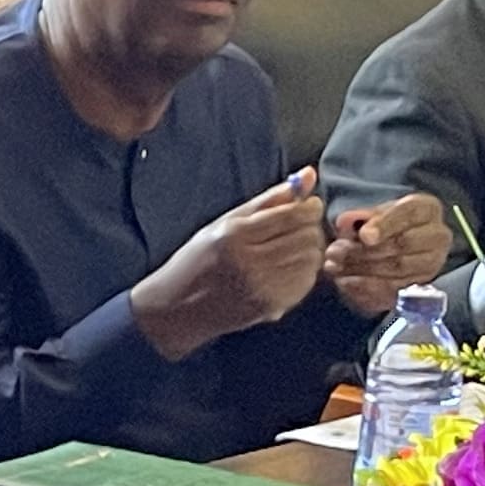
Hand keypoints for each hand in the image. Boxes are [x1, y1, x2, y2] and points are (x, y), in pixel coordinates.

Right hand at [133, 171, 324, 358]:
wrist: (173, 310)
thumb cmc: (196, 262)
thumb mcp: (223, 224)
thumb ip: (268, 200)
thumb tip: (308, 174)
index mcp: (233, 235)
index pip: (291, 215)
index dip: (309, 207)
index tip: (310, 205)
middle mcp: (248, 262)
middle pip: (306, 236)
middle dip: (311, 227)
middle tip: (300, 227)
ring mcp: (260, 287)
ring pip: (311, 258)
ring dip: (310, 249)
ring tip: (293, 248)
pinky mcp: (269, 306)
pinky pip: (306, 282)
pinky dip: (304, 271)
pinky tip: (288, 269)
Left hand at [324, 191, 454, 315]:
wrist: (398, 247)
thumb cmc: (385, 226)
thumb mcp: (373, 214)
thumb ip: (360, 217)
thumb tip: (344, 222)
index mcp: (427, 209)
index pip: (409, 213)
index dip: (385, 224)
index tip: (364, 235)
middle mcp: (437, 236)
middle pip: (403, 243)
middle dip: (364, 250)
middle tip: (334, 253)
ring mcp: (432, 263)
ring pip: (398, 267)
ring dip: (362, 269)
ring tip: (334, 267)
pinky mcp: (421, 285)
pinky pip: (395, 289)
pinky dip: (366, 288)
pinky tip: (345, 282)